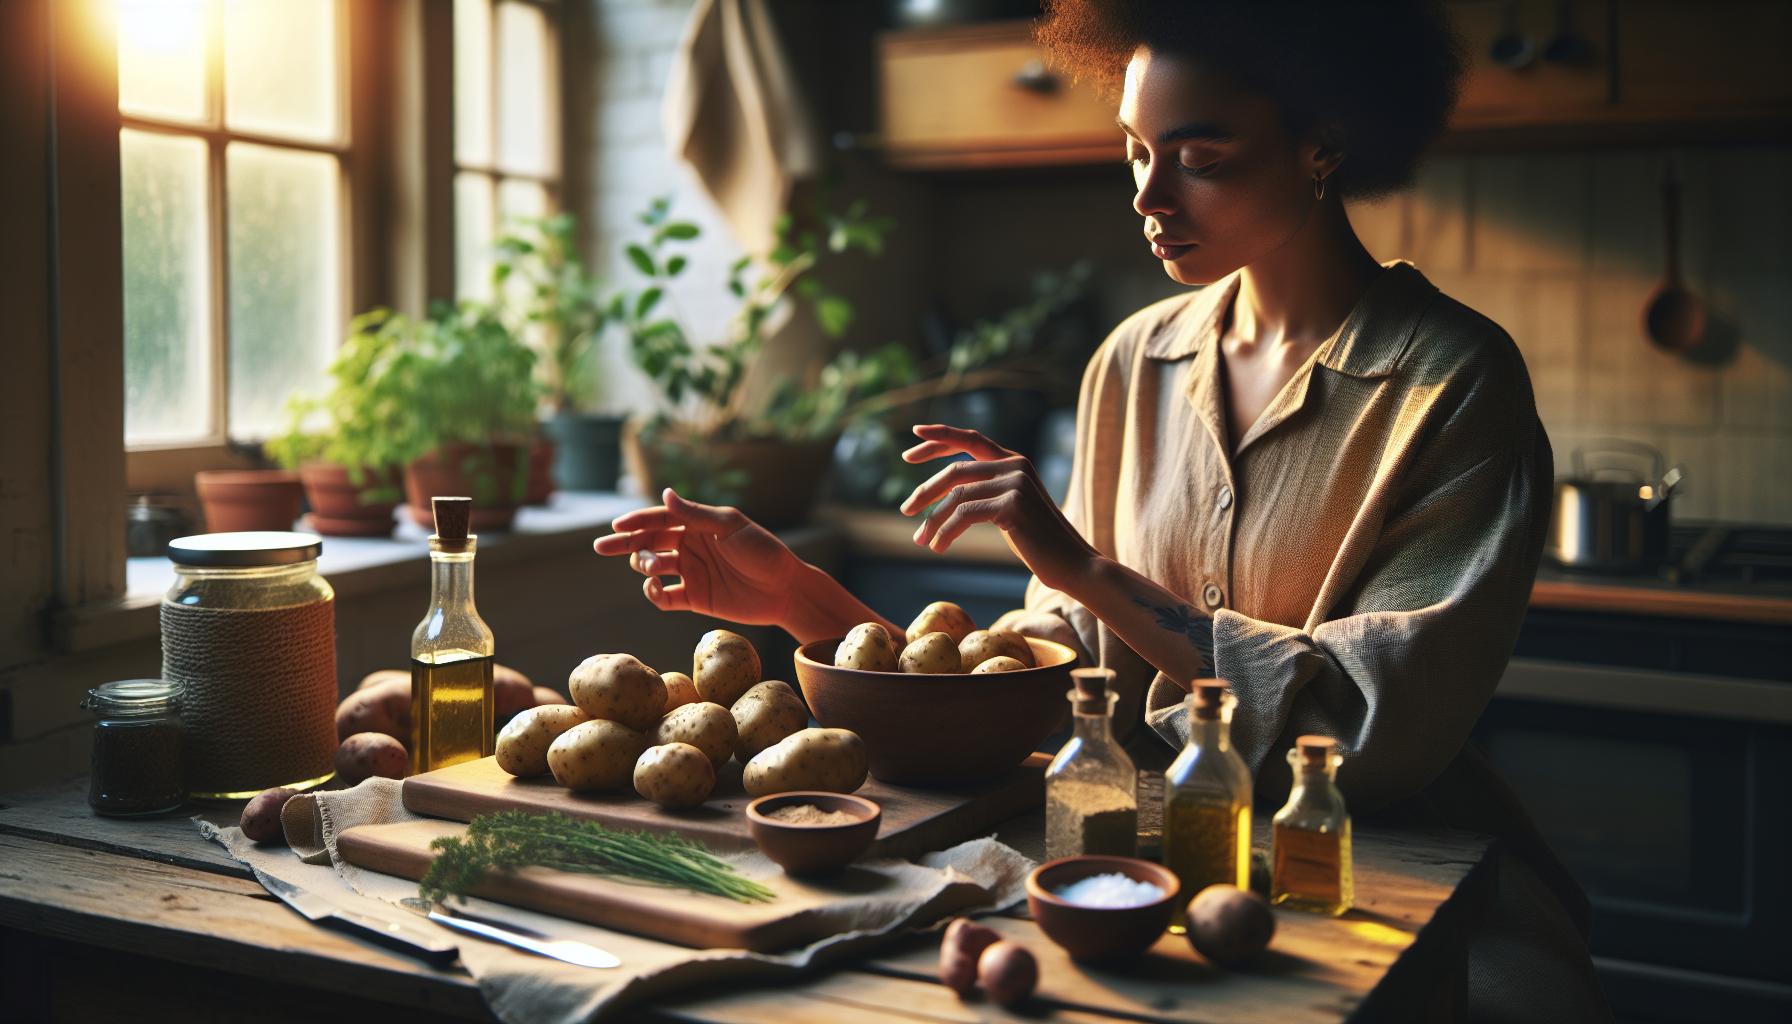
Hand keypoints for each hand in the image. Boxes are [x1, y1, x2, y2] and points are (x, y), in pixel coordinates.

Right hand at [593, 489, 802, 625]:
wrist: (785, 589)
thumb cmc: (763, 551)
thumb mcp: (731, 527)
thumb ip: (696, 514)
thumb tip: (665, 494)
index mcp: (698, 524)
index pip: (660, 519)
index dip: (637, 521)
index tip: (617, 526)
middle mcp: (691, 546)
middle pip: (649, 542)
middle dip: (626, 543)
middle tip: (604, 547)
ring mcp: (691, 572)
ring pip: (653, 568)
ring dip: (644, 564)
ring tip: (652, 566)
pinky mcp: (694, 598)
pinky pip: (664, 597)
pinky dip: (653, 593)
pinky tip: (654, 587)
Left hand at [900, 424, 1097, 591]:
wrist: (1073, 564)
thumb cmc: (1039, 543)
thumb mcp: (1010, 510)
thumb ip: (987, 495)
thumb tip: (947, 498)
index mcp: (1015, 462)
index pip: (971, 440)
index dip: (940, 437)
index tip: (911, 443)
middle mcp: (1015, 466)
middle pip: (955, 470)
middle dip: (925, 490)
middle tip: (905, 510)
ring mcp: (1015, 484)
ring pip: (956, 496)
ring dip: (933, 520)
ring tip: (920, 540)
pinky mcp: (1012, 505)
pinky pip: (965, 515)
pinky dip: (946, 532)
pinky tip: (938, 548)